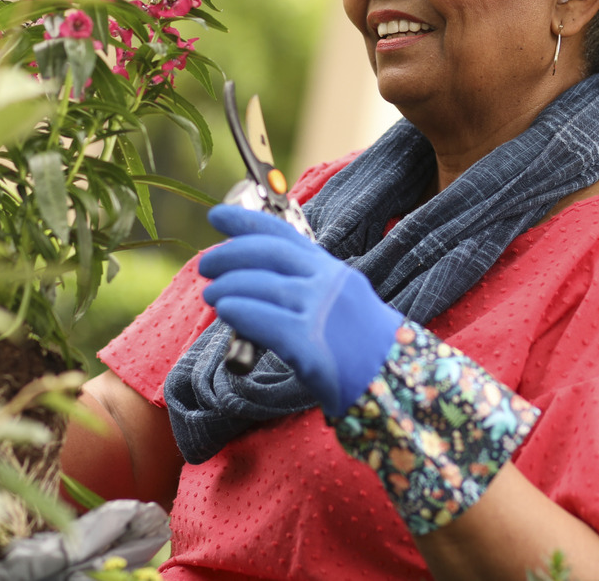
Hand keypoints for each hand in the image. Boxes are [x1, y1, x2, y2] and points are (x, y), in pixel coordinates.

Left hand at [200, 204, 403, 415]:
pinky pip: (266, 320)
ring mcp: (320, 311)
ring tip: (210, 293)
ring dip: (228, 285)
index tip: (216, 216)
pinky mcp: (310, 343)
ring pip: (263, 285)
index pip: (284, 234)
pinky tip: (224, 310)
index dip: (246, 221)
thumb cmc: (359, 347)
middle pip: (269, 254)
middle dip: (231, 254)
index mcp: (332, 270)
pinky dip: (240, 311)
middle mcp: (328, 283)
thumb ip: (303, 286)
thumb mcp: (338, 303)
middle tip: (205, 264)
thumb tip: (251, 280)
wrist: (394, 382)